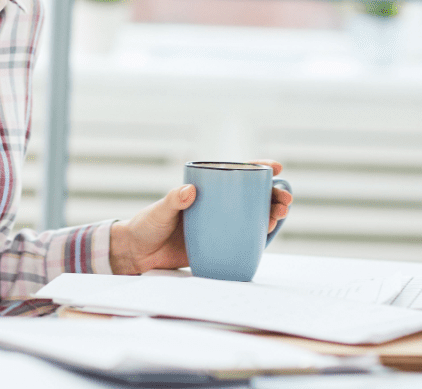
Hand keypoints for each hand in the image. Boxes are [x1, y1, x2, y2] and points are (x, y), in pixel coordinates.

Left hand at [108, 159, 293, 274]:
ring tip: (280, 214)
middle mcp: (216, 205)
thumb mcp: (159, 211)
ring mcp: (219, 225)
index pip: (236, 174)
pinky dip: (260, 236)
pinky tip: (270, 233)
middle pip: (252, 196)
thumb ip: (173, 201)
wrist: (137, 254)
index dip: (259, 169)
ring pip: (253, 216)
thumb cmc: (146, 226)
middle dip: (273, 195)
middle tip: (284, 200)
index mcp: (204, 190)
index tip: (276, 168)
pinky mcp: (218, 245)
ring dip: (271, 213)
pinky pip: (244, 239)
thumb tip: (189, 191)